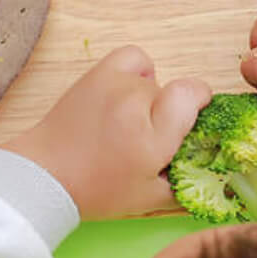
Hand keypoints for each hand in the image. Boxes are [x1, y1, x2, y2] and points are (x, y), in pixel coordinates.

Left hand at [2, 46, 210, 219]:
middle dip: (167, 114)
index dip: (199, 103)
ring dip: (149, 98)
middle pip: (172, 92)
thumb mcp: (150, 199)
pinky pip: (134, 58)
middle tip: (146, 139)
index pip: (193, 93)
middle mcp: (136, 102)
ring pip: (153, 80)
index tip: (189, 122)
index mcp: (153, 136)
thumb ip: (186, 182)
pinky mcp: (98, 75)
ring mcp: (115, 84)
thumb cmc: (96, 191)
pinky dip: (138, 71)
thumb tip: (211, 165)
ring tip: (129, 120)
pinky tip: (128, 93)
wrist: (45, 176)